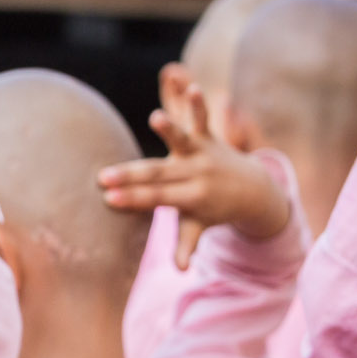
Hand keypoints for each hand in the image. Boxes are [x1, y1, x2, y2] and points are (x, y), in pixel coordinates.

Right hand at [97, 83, 292, 268]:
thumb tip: (181, 271)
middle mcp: (196, 173)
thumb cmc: (215, 210)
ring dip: (171, 129)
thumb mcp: (200, 227)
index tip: (106, 199)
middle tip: (103, 176)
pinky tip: (192, 86)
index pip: (155, 199)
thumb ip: (188, 245)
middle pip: (158, 174)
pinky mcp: (210, 136)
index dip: (131, 200)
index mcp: (190, 197)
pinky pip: (204, 119)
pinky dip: (198, 104)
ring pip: (184, 140)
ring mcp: (204, 153)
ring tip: (156, 117)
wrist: (253, 189)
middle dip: (130, 176)